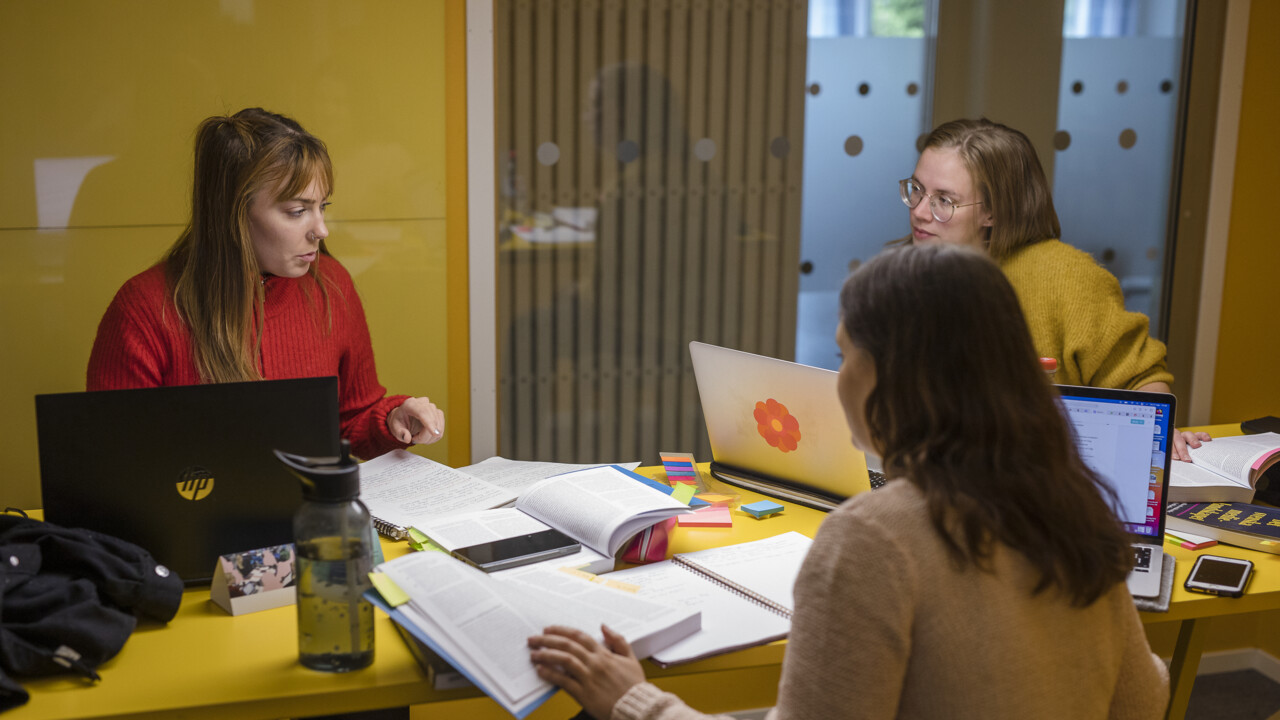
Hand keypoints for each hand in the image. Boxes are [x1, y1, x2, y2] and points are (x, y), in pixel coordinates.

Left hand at [387, 397, 444, 444]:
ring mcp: (432, 407)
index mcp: (410, 404)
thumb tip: (407, 438)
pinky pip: (441, 428)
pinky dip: (434, 436)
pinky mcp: (438, 413)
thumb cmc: (400, 421)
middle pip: (432, 420)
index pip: (423, 412)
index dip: (430, 422)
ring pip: (438, 425)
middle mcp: (423, 403)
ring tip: (418, 437)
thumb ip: (400, 433)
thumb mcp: (395, 428)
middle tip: (414, 440)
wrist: (404, 416)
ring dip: (430, 437)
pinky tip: (426, 436)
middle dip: (425, 436)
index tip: (435, 433)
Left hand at [528, 625, 645, 719]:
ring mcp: (589, 678)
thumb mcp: (631, 658)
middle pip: (567, 645)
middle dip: (547, 640)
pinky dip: (551, 675)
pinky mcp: (584, 694)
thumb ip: (618, 640)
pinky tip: (541, 671)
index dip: (561, 630)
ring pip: (564, 660)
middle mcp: (595, 663)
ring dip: (546, 655)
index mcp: (604, 654)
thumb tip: (603, 626)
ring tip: (533, 654)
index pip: (579, 636)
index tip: (548, 629)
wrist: (637, 707)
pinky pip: (564, 681)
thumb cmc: (634, 685)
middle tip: (533, 639)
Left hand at [1171, 429, 1210, 461]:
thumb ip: (1172, 460)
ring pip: (1188, 434)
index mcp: (1168, 442)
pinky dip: (1203, 436)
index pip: (1169, 445)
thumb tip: (1172, 467)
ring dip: (1192, 440)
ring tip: (1197, 445)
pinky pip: (1199, 434)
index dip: (1172, 451)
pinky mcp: (1195, 436)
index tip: (1176, 458)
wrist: (1180, 449)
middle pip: (1177, 440)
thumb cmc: (1175, 455)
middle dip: (1182, 449)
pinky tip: (1207, 439)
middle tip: (1186, 458)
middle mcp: (1176, 437)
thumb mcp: (1172, 457)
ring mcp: (1185, 436)